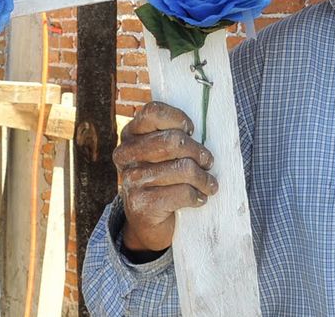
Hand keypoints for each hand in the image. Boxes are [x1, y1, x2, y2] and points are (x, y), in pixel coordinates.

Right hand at [113, 102, 218, 253]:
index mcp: (131, 134)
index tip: (191, 131)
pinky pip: (182, 193)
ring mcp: (131, 180)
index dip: (178, 118)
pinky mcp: (141, 204)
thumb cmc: (163, 179)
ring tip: (208, 184)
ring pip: (183, 169)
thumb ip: (175, 136)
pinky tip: (199, 198)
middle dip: (199, 153)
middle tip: (208, 162)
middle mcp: (126, 154)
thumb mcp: (163, 153)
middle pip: (174, 141)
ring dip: (204, 179)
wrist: (147, 223)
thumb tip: (207, 124)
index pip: (153, 112)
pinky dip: (197, 196)